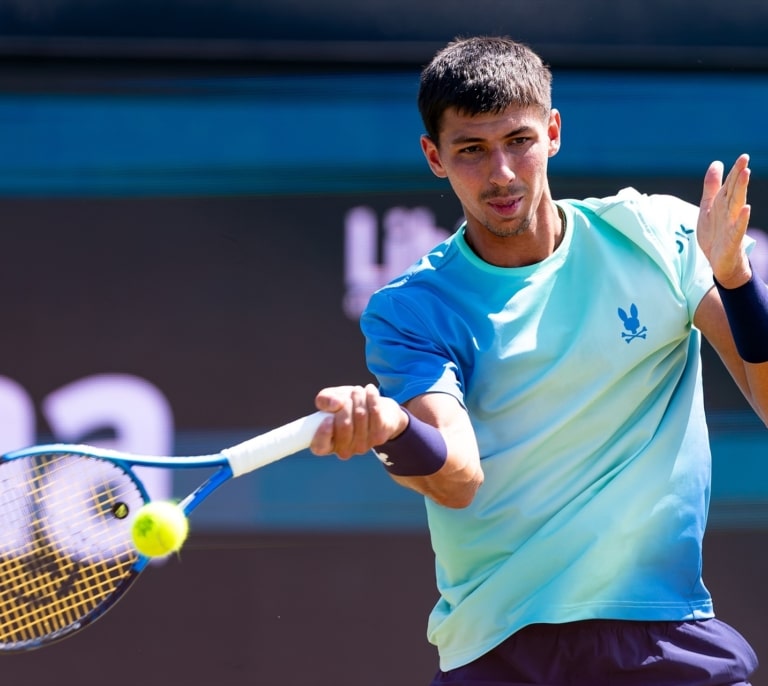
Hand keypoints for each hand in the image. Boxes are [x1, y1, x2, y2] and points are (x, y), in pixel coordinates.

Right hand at [310, 384, 407, 458]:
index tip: (328, 418)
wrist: (373, 408)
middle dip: (345, 404)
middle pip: (344, 425)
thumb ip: (324, 400)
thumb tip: (335, 404)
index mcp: (325, 445)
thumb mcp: (330, 400)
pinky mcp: (378, 437)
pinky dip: (372, 397)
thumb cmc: (345, 406)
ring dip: (358, 397)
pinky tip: (369, 390)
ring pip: (360, 415)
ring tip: (358, 391)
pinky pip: (375, 412)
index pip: (320, 446)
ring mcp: (362, 446)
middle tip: (347, 396)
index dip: (323, 434)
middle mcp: (343, 450)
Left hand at [697, 154, 751, 287]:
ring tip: (746, 174)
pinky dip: (742, 218)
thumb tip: (716, 163)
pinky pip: (738, 228)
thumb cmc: (715, 233)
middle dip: (739, 175)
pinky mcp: (732, 239)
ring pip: (737, 204)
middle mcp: (729, 212)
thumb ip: (711, 187)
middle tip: (745, 160)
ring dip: (741, 190)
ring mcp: (732, 225)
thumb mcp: (709, 207)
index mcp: (722, 203)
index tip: (743, 156)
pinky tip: (746, 208)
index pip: (729, 184)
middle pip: (734, 191)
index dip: (734, 171)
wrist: (719, 261)